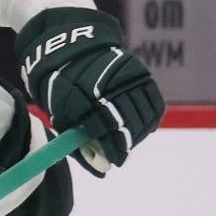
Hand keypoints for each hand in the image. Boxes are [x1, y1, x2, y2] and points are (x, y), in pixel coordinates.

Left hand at [16, 7, 163, 176]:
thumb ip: (80, 142)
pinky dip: (150, 118)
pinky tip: (142, 127)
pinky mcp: (141, 73)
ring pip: (143, 114)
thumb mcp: (61, 114)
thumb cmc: (64, 88)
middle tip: (120, 155)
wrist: (75, 46)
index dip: (110, 147)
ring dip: (138, 133)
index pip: (103, 126)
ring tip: (128, 141)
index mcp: (83, 93)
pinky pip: (154, 102)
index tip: (112, 161)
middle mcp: (108, 82)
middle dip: (124, 143)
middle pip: (127, 121)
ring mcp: (127, 76)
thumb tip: (102, 169)